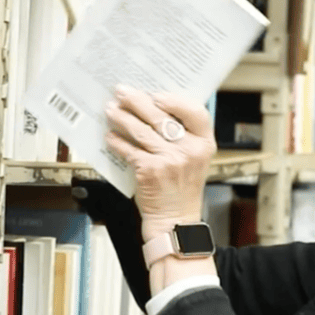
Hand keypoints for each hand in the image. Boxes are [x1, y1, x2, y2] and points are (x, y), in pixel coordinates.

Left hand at [104, 86, 215, 239]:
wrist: (175, 222)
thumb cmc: (181, 191)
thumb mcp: (194, 161)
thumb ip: (183, 137)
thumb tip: (155, 109)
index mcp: (204, 144)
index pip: (195, 111)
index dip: (174, 99)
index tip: (155, 94)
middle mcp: (189, 150)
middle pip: (161, 116)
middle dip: (137, 101)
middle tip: (123, 92)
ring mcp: (170, 160)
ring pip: (141, 130)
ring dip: (122, 117)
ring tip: (111, 110)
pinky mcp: (151, 171)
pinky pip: (130, 150)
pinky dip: (117, 142)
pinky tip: (110, 136)